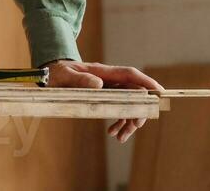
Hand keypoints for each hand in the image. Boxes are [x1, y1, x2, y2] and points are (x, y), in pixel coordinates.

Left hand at [44, 59, 160, 142]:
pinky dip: (119, 121)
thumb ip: (80, 79)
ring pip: (128, 104)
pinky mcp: (105, 97)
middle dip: (138, 110)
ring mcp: (109, 88)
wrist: (50, 75)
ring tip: (120, 137)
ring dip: (128, 121)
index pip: (130, 74)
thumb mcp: (65, 75)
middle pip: (134, 93)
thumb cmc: (57, 73)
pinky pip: (118, 109)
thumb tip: (99, 84)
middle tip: (135, 126)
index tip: (159, 92)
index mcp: (103, 71)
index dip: (146, 82)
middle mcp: (109, 79)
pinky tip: (113, 133)